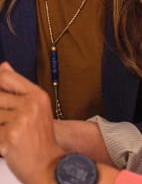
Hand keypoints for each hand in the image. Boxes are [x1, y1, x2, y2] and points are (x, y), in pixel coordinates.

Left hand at [0, 62, 63, 183]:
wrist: (47, 164)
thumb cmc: (40, 138)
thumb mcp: (35, 107)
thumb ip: (18, 88)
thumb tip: (4, 66)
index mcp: (37, 95)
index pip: (6, 77)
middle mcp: (30, 105)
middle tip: (5, 118)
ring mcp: (20, 120)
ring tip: (6, 131)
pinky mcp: (10, 136)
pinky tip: (5, 141)